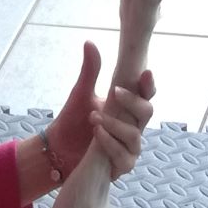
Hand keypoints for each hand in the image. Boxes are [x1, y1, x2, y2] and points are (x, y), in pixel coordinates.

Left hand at [45, 0, 159, 181]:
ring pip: (135, 135)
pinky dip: (110, 143)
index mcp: (127, 108)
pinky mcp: (120, 166)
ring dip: (114, 124)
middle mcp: (133, 127)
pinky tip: (97, 134)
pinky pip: (123, 155)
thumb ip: (91, 70)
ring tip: (94, 117)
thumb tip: (90, 41)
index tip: (145, 72)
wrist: (58, 150)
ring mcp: (130, 147)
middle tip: (114, 91)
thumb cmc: (74, 122)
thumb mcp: (81, 94)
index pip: (146, 94)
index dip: (148, 84)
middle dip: (133, 101)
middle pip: (147, 112)